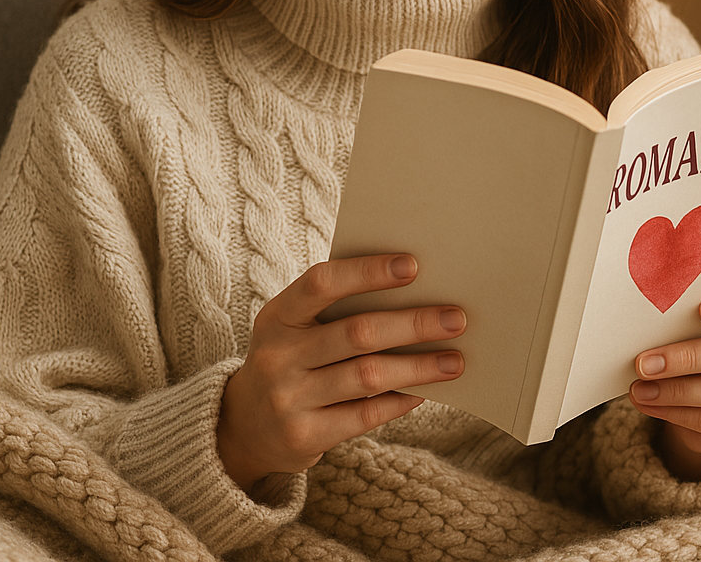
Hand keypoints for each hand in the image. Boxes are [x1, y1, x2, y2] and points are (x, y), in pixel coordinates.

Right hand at [217, 253, 465, 494]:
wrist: (244, 426)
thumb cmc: (291, 359)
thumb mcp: (295, 328)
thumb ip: (338, 309)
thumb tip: (415, 292)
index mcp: (277, 316)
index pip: (321, 284)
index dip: (367, 272)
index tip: (413, 265)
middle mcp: (279, 356)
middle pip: (357, 333)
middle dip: (413, 324)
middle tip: (456, 319)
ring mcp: (289, 399)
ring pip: (368, 376)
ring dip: (418, 367)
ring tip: (455, 361)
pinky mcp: (304, 436)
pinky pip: (366, 415)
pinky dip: (401, 401)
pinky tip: (426, 392)